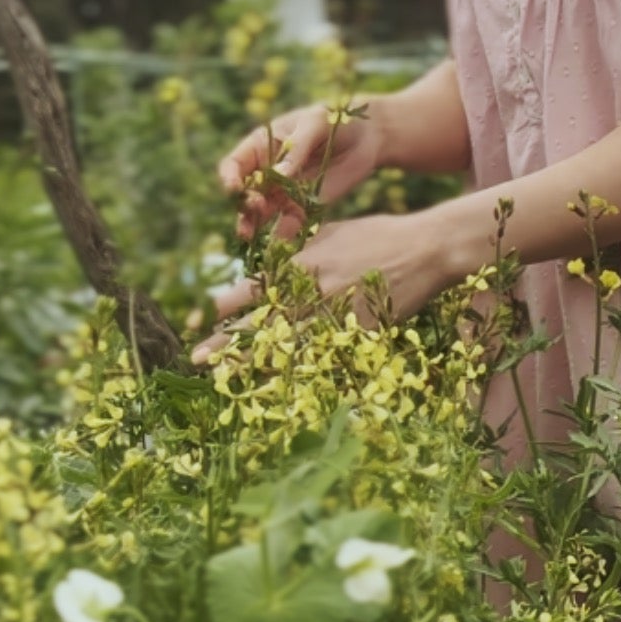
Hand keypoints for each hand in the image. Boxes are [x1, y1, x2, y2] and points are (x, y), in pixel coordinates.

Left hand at [190, 210, 449, 364]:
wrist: (423, 250)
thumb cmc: (376, 234)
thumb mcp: (330, 233)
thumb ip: (298, 251)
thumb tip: (270, 267)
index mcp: (302, 264)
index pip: (253, 289)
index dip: (225, 306)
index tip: (201, 318)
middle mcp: (312, 293)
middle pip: (261, 323)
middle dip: (227, 343)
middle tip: (197, 359)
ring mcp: (335, 317)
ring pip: (286, 346)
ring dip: (255, 363)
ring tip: (227, 379)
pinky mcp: (357, 335)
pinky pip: (324, 357)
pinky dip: (302, 372)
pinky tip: (282, 388)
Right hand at [216, 97, 386, 242]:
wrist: (367, 135)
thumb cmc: (334, 119)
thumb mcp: (314, 125)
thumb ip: (297, 149)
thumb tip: (278, 174)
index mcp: (261, 147)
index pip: (234, 166)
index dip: (229, 178)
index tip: (234, 188)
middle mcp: (267, 173)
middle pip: (244, 194)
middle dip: (244, 204)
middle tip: (256, 207)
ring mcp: (284, 192)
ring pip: (261, 214)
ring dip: (253, 225)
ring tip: (250, 236)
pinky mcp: (304, 207)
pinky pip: (289, 223)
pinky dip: (284, 234)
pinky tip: (282, 243)